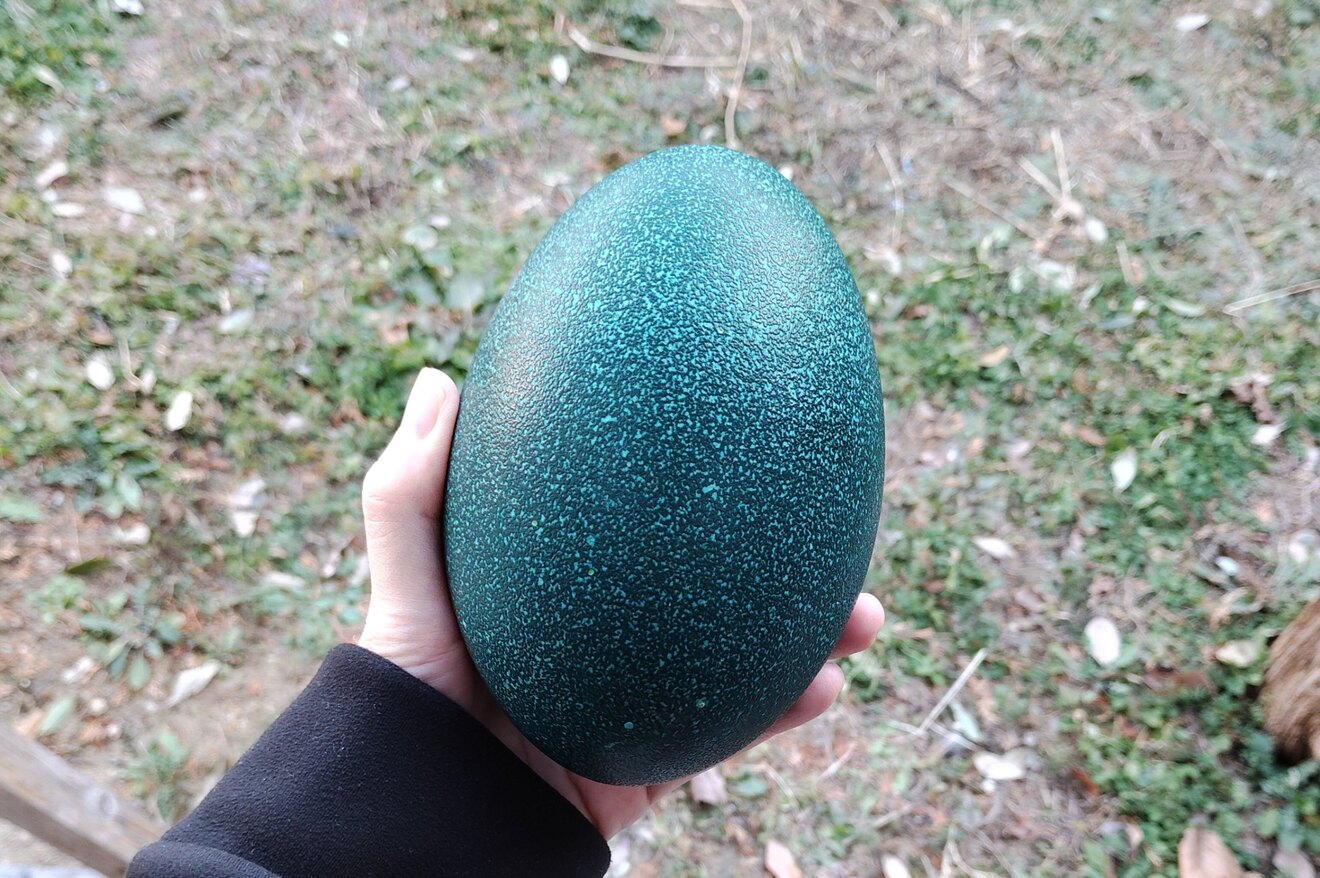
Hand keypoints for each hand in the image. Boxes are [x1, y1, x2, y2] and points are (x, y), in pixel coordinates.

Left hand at [358, 367, 885, 837]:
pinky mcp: (656, 763)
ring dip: (811, 635)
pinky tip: (825, 682)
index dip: (700, 488)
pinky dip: (783, 710)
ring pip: (745, 658)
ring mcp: (641, 698)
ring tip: (862, 612)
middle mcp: (616, 636)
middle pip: (714, 587)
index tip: (746, 440)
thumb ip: (413, 491)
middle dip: (780, 558)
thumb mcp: (408, 580)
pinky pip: (733, 734)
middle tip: (829, 517)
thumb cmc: (404, 694)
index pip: (644, 525)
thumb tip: (443, 377)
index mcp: (570, 587)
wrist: (426, 813)